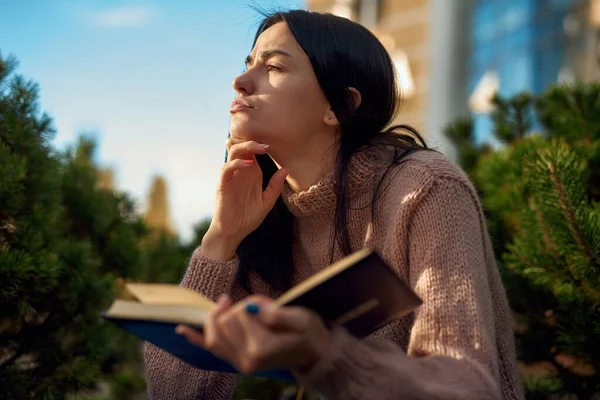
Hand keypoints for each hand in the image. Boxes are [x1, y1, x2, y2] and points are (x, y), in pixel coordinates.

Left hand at [175, 295, 330, 374]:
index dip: (251, 303)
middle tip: (256, 307)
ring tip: (234, 308)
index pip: (239, 314)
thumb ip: (277, 314)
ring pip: (213, 334)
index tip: (266, 305)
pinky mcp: (236, 361)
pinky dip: (195, 337)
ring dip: (221, 317)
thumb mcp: (301, 318)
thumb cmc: (309, 332)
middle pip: (224, 322)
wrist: (314, 353)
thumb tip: (252, 308)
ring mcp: (239, 363)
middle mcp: (246, 360)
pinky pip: (210, 348)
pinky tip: (180, 329)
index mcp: (260, 349)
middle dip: (237, 309)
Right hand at [202, 138, 287, 259]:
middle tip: (267, 145)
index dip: (261, 143)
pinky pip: (226, 169)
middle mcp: (241, 172)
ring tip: (259, 149)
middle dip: (253, 141)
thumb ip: (275, 187)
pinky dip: (236, 164)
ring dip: (245, 147)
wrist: (233, 232)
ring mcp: (231, 177)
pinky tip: (248, 165)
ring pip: (233, 152)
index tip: (275, 143)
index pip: (254, 151)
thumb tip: (286, 169)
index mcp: (252, 173)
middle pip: (242, 147)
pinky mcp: (223, 185)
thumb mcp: (266, 202)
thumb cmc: (248, 217)